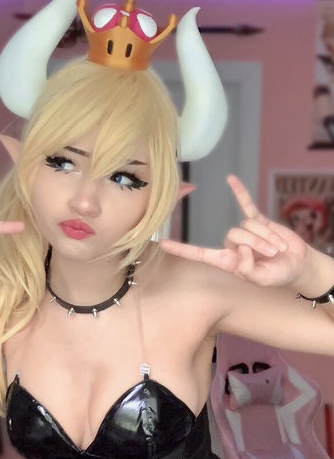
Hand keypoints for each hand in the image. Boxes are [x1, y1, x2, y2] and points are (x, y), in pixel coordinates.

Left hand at [160, 174, 308, 286]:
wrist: (296, 263)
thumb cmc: (277, 275)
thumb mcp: (263, 280)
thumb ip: (248, 270)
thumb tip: (239, 250)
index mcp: (227, 261)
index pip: (199, 254)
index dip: (182, 249)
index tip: (162, 244)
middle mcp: (231, 245)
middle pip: (234, 234)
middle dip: (256, 243)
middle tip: (271, 254)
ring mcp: (244, 231)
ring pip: (247, 224)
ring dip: (266, 235)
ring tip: (277, 247)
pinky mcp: (257, 219)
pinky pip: (246, 203)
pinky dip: (240, 192)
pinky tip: (230, 178)